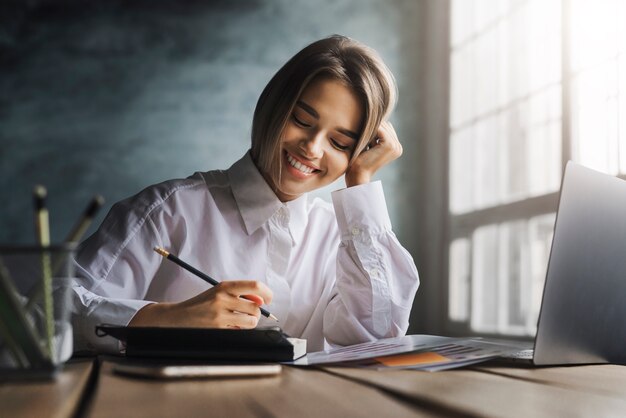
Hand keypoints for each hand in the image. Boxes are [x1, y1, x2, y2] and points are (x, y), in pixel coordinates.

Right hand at [129, 280, 272, 328]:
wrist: (178, 317)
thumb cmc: (203, 304)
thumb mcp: (219, 292)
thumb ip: (241, 294)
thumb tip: (262, 300)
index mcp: (225, 286)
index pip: (255, 285)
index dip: (267, 293)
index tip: (269, 299)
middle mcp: (223, 298)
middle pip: (256, 306)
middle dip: (256, 312)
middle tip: (249, 314)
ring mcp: (220, 315)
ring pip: (251, 321)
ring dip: (249, 323)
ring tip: (238, 321)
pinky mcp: (217, 329)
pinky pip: (240, 331)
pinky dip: (238, 330)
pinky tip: (228, 327)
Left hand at [344, 121, 402, 186]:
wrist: (358, 174)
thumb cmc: (359, 161)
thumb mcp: (369, 145)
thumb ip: (375, 134)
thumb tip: (374, 118)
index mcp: (396, 147)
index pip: (386, 128)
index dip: (374, 129)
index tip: (363, 135)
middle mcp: (398, 147)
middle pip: (385, 125)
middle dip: (372, 128)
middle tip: (362, 139)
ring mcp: (395, 146)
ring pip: (382, 126)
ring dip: (370, 131)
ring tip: (363, 142)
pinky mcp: (389, 145)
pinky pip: (379, 129)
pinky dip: (369, 131)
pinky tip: (363, 140)